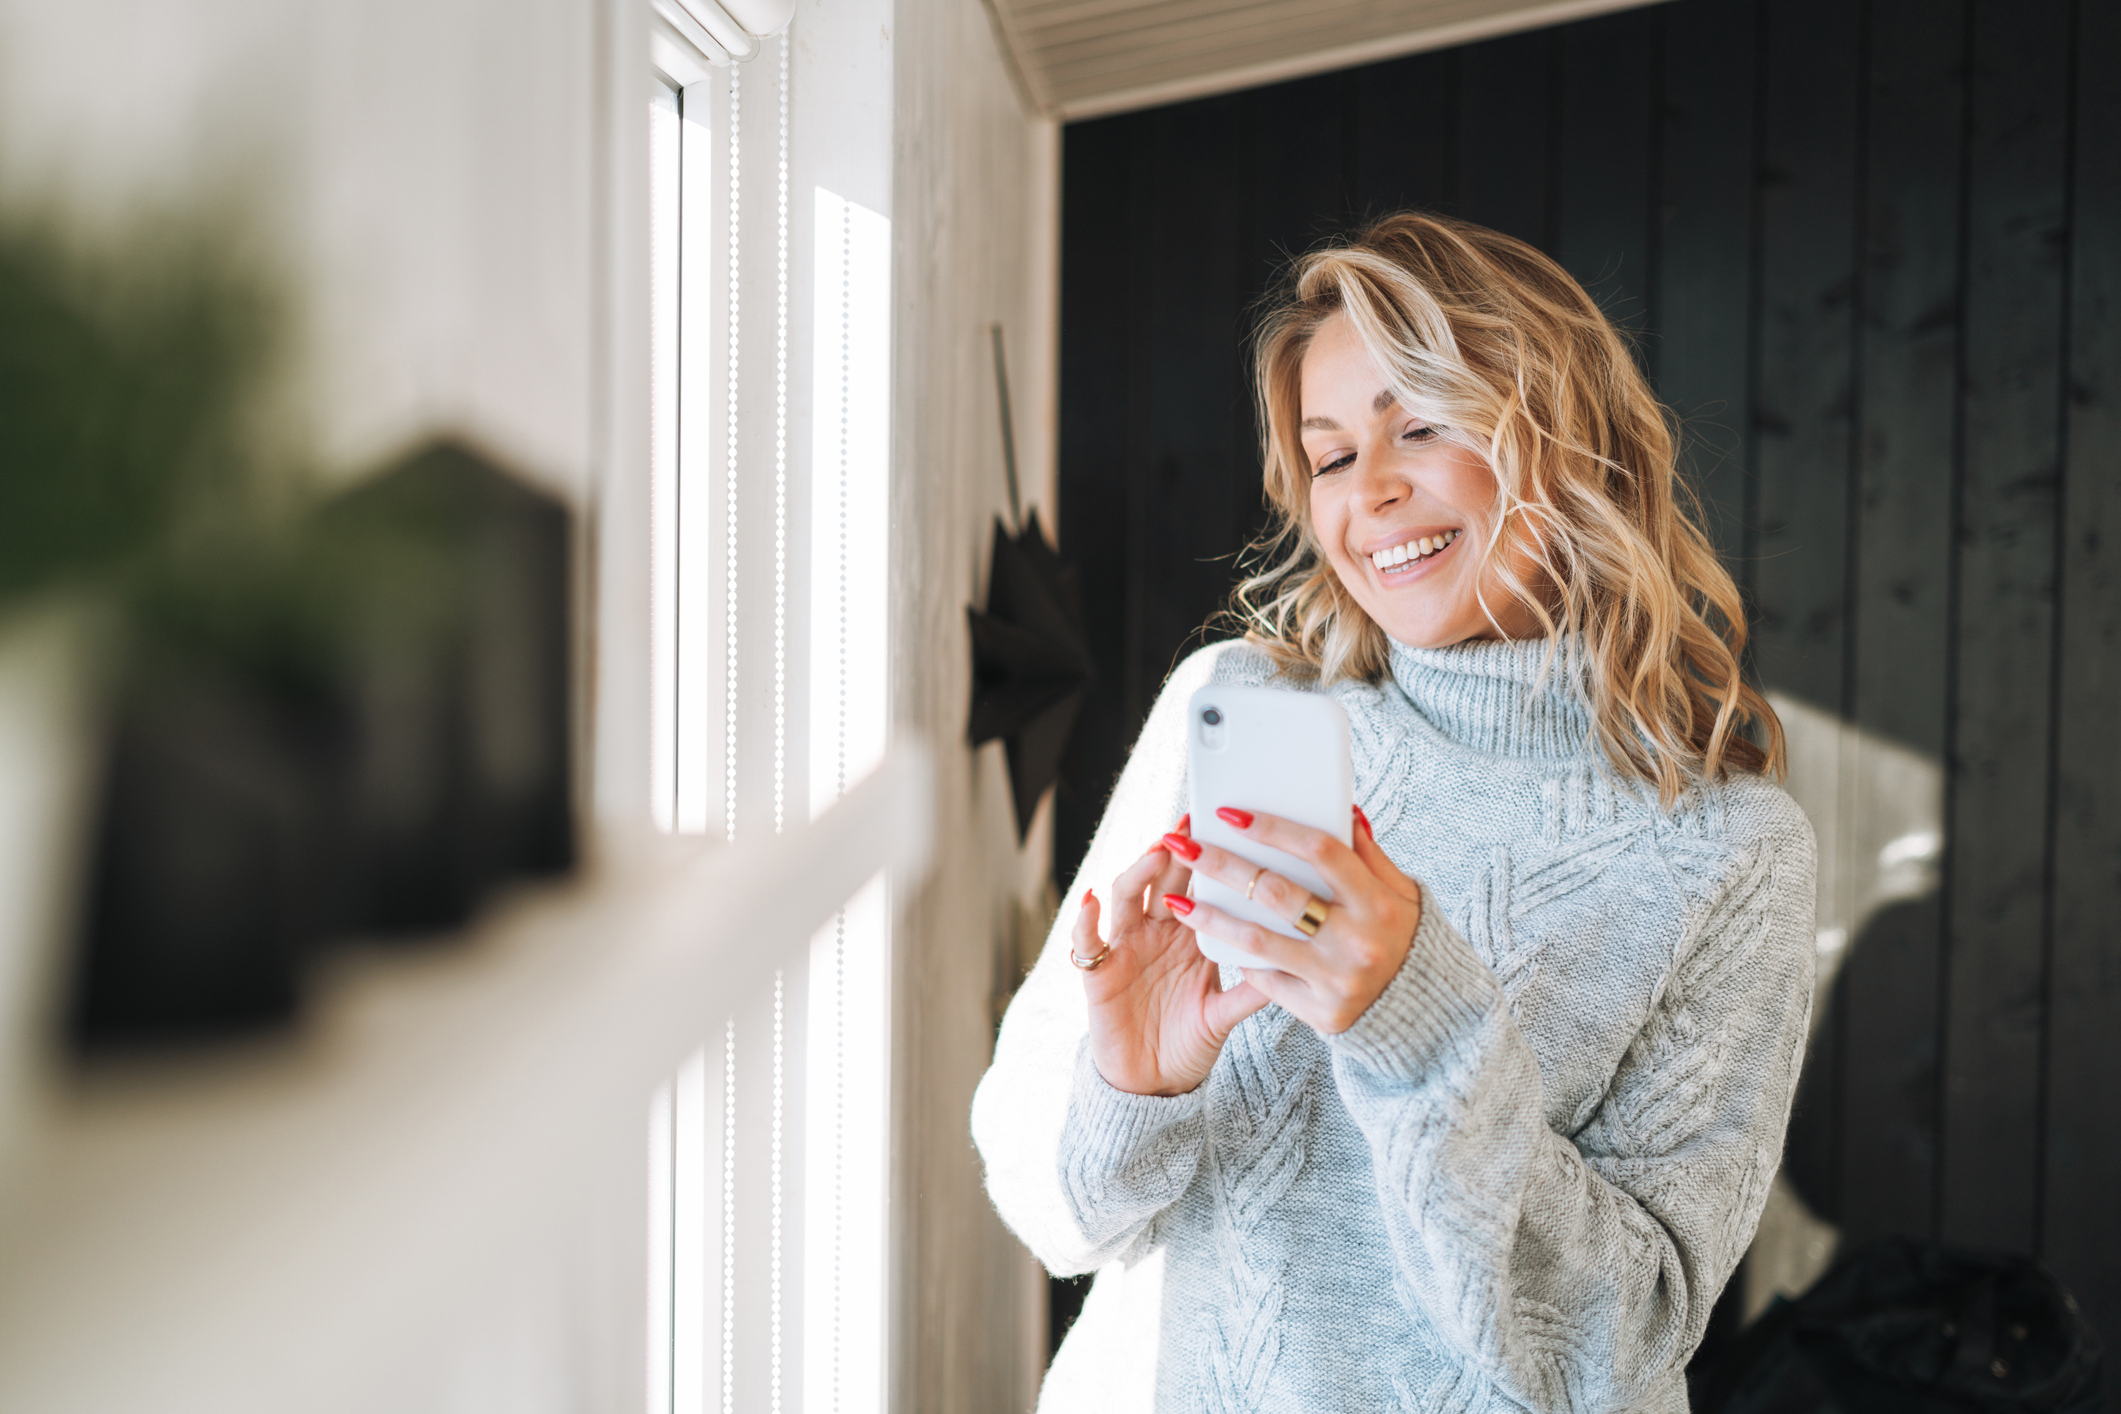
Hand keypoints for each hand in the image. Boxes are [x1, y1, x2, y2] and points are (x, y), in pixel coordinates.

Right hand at [1076, 816, 1272, 1096]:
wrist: (1153, 1082)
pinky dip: (1087, 919)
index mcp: (1190, 935)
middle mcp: (1157, 932)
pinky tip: (1092, 901)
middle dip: (1175, 850)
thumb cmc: (1190, 1041)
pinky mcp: (1097, 971)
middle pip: (1163, 879)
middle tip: (1190, 822)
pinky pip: (1088, 940)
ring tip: (1156, 854)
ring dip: (1139, 872)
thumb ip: (1251, 992)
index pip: (1198, 885)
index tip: (1228, 829)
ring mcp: (1126, 946)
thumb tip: (1292, 967)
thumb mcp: (1225, 1014)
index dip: (1208, 858)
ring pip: (1127, 895)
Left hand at [1162, 804, 1421, 1034]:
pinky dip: (1241, 958)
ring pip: (1259, 942)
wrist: (1425, 1013)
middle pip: (1277, 894)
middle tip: (1184, 848)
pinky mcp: (1322, 1013)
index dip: (1273, 829)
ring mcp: (1338, 981)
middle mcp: (1358, 941)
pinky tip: (1214, 939)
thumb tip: (1343, 808)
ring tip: (1175, 901)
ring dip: (1212, 918)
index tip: (1230, 814)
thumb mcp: (1402, 893)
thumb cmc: (1403, 937)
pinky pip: (1268, 980)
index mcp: (1378, 902)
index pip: (1321, 852)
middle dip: (1224, 866)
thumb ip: (1369, 854)